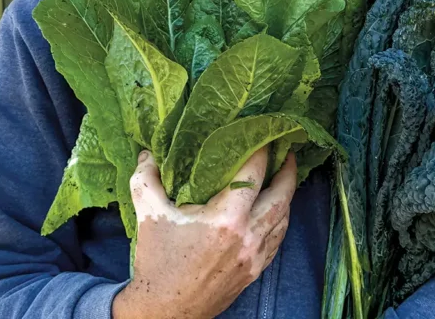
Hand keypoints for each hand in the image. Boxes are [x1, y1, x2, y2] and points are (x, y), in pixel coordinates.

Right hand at [112, 148, 296, 318]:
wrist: (164, 310)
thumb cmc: (158, 262)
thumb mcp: (149, 215)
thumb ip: (146, 179)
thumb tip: (149, 153)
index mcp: (226, 219)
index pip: (253, 175)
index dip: (260, 151)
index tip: (262, 134)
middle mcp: (248, 236)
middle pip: (281, 197)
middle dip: (287, 172)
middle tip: (286, 152)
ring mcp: (255, 256)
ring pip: (283, 220)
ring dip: (286, 196)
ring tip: (283, 178)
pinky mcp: (255, 271)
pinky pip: (277, 240)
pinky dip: (280, 221)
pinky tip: (275, 212)